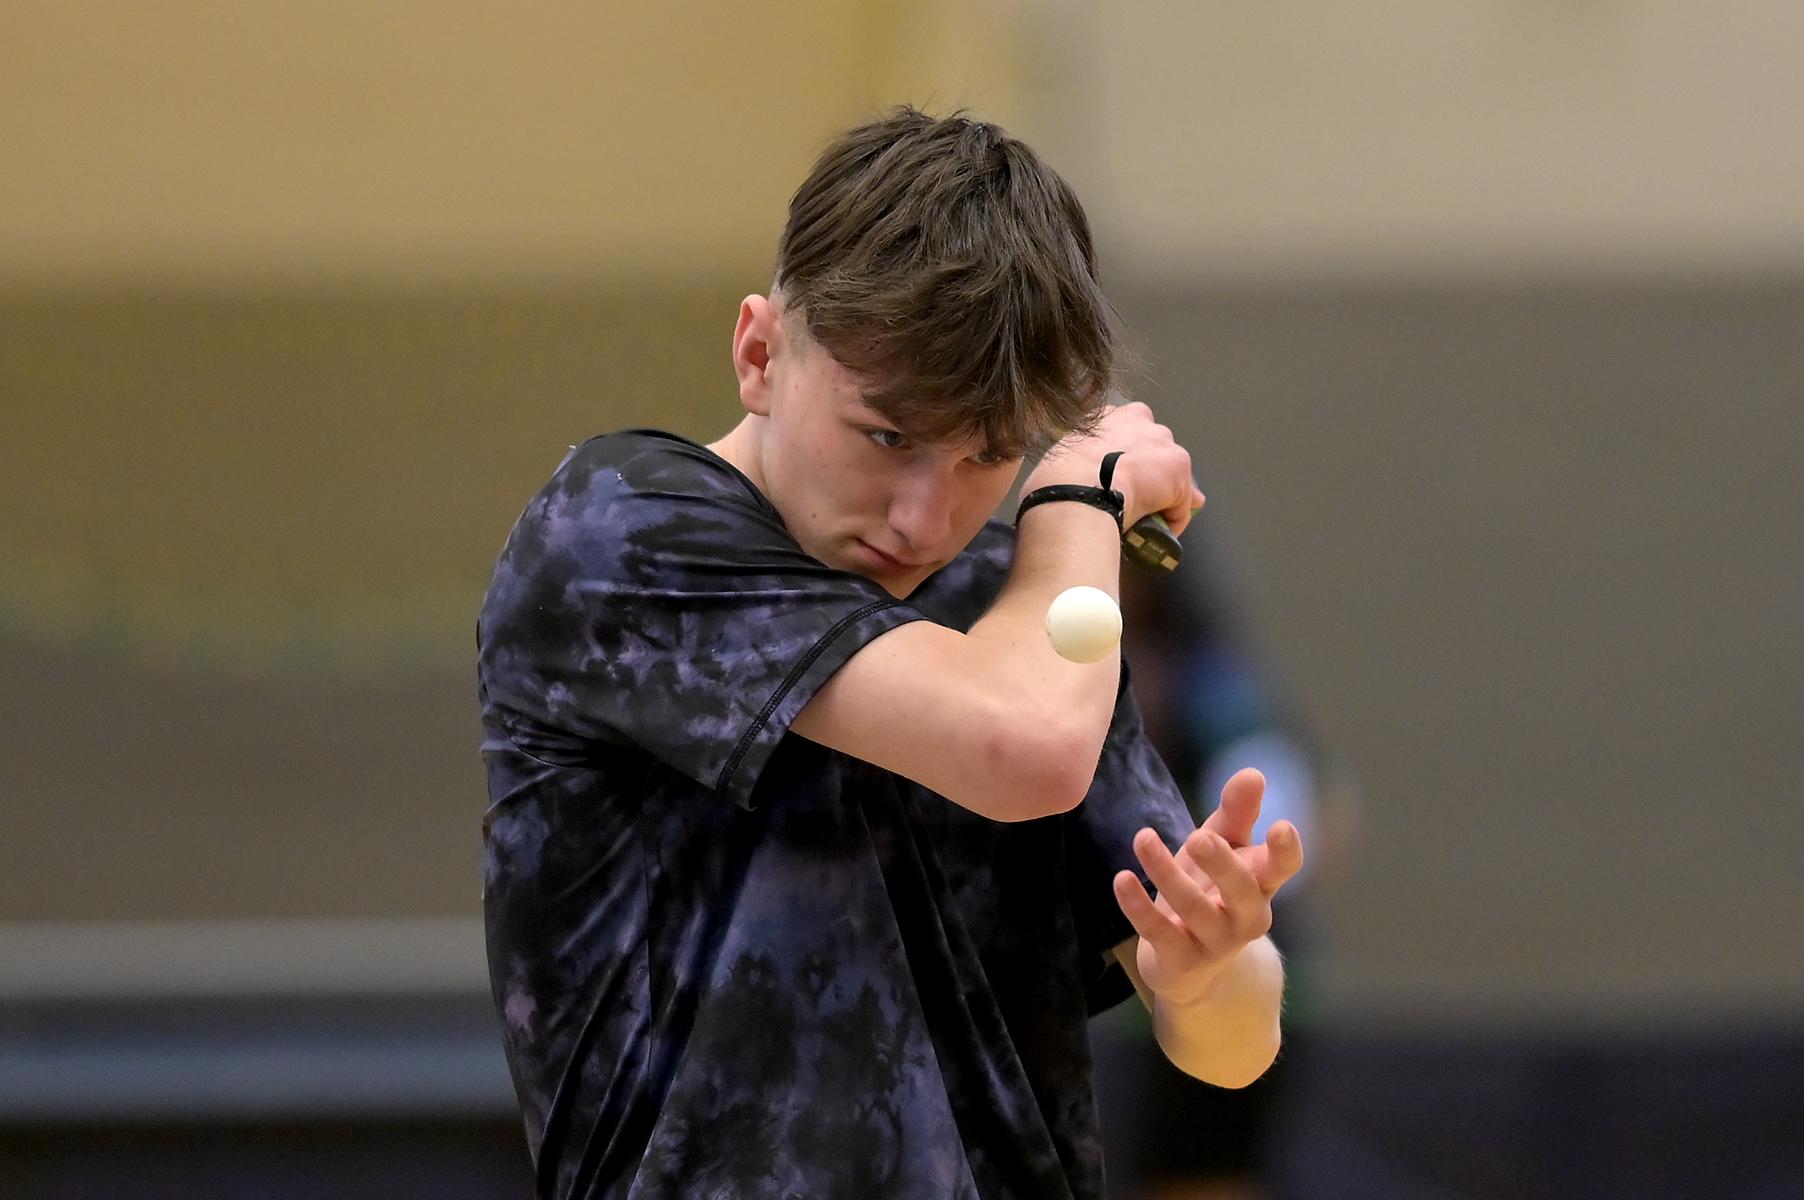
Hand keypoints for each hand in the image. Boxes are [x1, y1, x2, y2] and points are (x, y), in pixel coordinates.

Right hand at [1023, 399, 1204, 534]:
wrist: (1077, 491)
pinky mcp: (1179, 474)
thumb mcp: (1059, 461)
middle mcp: (1138, 419)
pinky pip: (1179, 506)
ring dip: (1160, 495)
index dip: (1124, 454)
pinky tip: (1152, 535)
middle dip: (1148, 470)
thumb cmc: (1057, 478)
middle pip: (1153, 447)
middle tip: (1129, 496)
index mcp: (1106, 414)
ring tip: (1141, 519)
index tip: (1116, 474)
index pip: (1126, 429)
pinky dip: (1170, 521)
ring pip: (1170, 475)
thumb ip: (1075, 463)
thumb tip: (1085, 481)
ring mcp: (1162, 444)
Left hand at [1112, 768, 1304, 1006]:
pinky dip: (1138, 907)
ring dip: (1166, 873)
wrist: (1190, 966)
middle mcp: (1246, 917)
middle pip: (1242, 892)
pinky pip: (1159, 933)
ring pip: (1194, 909)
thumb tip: (1254, 772)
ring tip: (1143, 838)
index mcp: (1261, 884)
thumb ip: (1236, 813)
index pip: (1283, 868)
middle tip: (1199, 837)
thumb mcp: (1222, 848)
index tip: (1281, 826)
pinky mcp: (1179, 960)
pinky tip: (1121, 879)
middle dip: (1222, 864)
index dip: (1286, 851)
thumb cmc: (1210, 890)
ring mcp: (1214, 942)